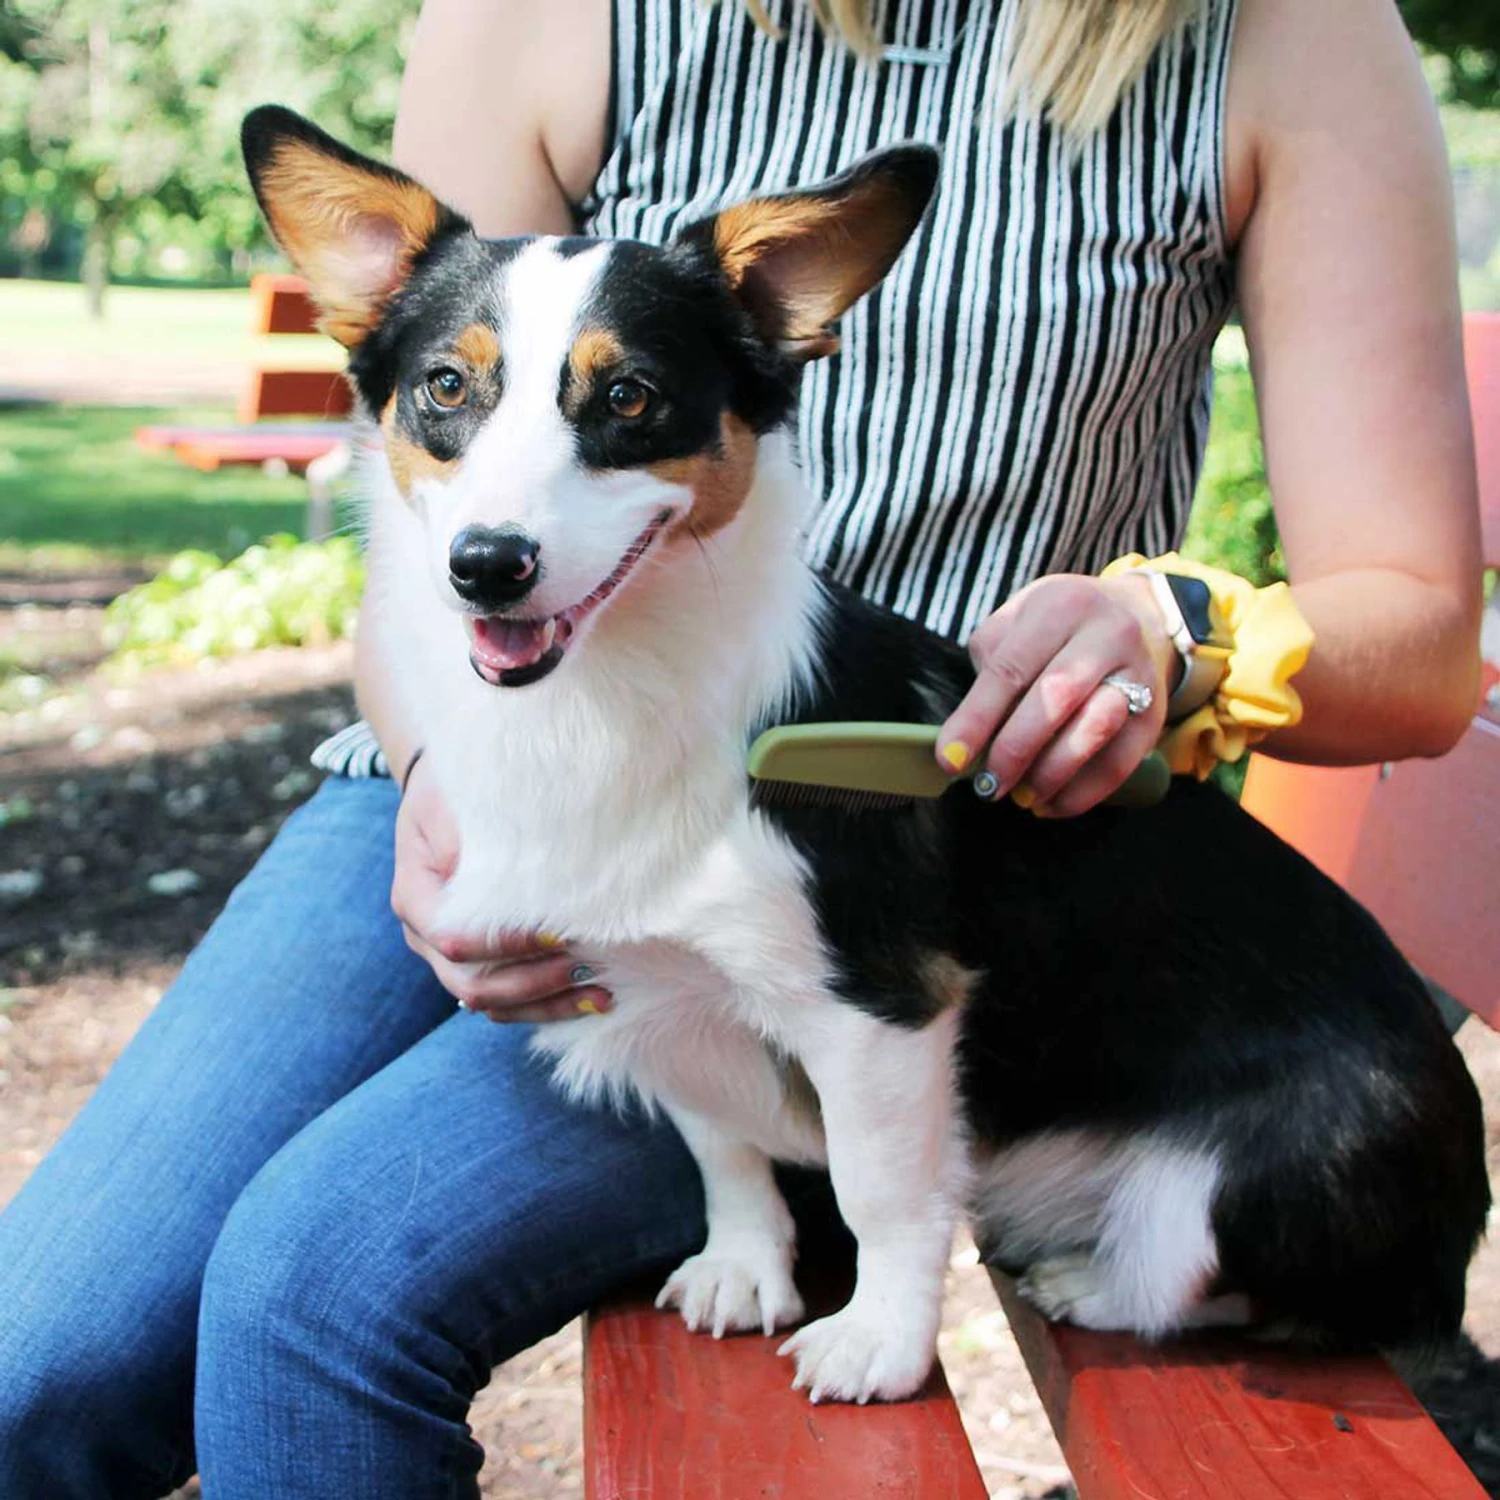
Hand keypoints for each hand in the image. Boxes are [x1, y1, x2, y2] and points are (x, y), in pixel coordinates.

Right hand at [390, 754, 612, 1021]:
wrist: (448, 795)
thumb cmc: (457, 788)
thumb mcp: (458, 798)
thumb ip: (476, 837)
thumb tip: (512, 876)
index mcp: (414, 896)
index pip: (454, 939)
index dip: (505, 945)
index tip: (558, 932)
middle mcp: (423, 935)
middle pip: (470, 984)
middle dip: (533, 983)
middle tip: (586, 967)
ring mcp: (445, 956)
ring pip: (490, 1002)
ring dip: (546, 1003)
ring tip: (602, 995)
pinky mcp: (474, 962)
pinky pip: (506, 1001)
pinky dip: (547, 1005)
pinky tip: (592, 997)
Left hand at [937, 574, 1175, 817]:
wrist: (1134, 618)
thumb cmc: (1056, 628)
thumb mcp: (1017, 622)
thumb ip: (992, 666)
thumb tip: (969, 734)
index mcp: (1059, 606)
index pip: (1010, 668)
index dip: (977, 719)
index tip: (950, 759)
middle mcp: (1107, 632)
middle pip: (1055, 698)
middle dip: (1014, 750)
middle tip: (987, 786)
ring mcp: (1138, 672)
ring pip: (1096, 728)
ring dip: (1052, 773)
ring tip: (1021, 797)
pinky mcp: (1155, 713)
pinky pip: (1122, 761)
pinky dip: (1084, 792)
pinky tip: (1053, 805)